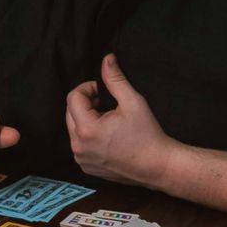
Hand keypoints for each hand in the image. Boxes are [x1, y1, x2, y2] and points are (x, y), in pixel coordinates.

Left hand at [65, 54, 175, 184]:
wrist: (157, 165)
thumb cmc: (147, 134)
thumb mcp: (133, 102)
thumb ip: (115, 80)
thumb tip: (106, 59)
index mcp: (87, 130)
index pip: (73, 97)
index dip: (88, 88)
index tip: (104, 91)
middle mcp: (78, 146)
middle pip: (70, 112)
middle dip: (86, 103)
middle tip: (108, 105)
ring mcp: (81, 158)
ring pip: (74, 128)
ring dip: (87, 119)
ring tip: (109, 121)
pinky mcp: (85, 166)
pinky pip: (79, 144)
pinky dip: (89, 136)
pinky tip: (108, 137)